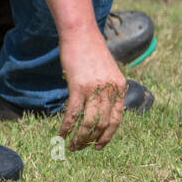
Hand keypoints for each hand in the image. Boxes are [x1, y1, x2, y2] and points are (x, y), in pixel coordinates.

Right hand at [58, 25, 125, 150]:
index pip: (116, 119)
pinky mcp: (79, 87)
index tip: (99, 145)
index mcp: (119, 87)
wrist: (80, 33)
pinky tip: (62, 133)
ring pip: (89, 122)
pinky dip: (67, 126)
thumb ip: (106, 86)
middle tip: (82, 148)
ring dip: (80, 138)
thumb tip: (99, 103)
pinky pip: (74, 113)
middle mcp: (110, 91)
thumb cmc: (90, 48)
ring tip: (72, 146)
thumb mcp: (106, 69)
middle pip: (103, 124)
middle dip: (92, 140)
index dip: (108, 135)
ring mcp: (95, 89)